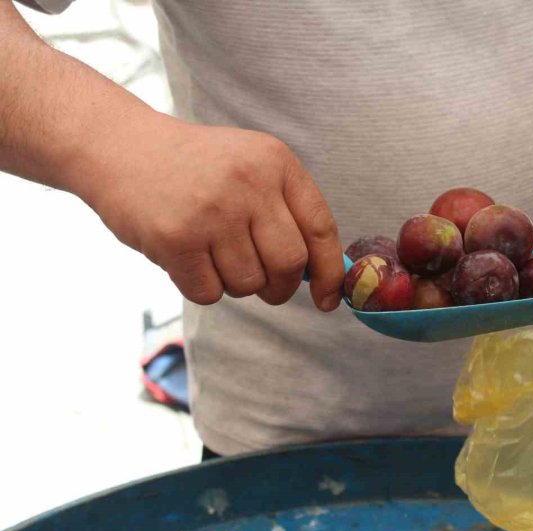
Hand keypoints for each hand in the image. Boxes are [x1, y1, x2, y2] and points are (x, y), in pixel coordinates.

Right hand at [77, 115, 343, 307]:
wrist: (118, 146)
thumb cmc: (195, 169)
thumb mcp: (250, 167)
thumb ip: (287, 211)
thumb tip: (322, 276)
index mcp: (276, 162)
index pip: (320, 228)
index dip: (330, 272)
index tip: (328, 299)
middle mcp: (249, 183)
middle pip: (289, 264)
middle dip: (281, 287)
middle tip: (265, 285)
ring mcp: (212, 211)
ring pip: (249, 283)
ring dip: (236, 284)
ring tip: (214, 254)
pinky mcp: (176, 239)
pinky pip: (210, 293)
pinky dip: (203, 287)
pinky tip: (186, 257)